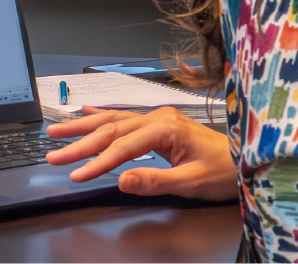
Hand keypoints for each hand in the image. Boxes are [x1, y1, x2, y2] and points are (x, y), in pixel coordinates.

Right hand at [46, 106, 236, 201]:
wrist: (245, 161)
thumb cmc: (223, 171)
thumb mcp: (190, 182)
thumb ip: (155, 180)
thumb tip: (122, 179)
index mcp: (165, 128)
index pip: (121, 147)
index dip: (96, 162)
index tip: (76, 174)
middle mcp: (158, 117)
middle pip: (111, 129)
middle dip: (79, 142)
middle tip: (52, 152)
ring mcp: (158, 118)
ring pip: (113, 121)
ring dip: (84, 128)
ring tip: (58, 132)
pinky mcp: (159, 124)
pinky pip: (124, 118)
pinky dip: (102, 116)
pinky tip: (87, 114)